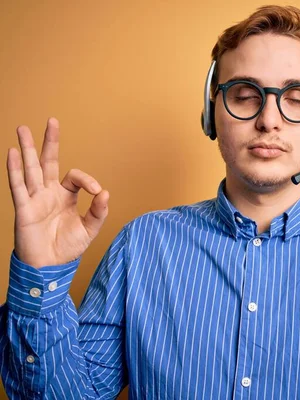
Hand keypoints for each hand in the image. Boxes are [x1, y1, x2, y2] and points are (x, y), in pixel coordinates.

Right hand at [7, 117, 109, 267]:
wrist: (50, 266)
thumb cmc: (67, 247)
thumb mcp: (89, 229)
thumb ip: (98, 211)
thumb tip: (106, 193)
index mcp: (65, 196)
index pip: (75, 177)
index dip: (88, 180)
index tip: (97, 192)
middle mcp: (49, 193)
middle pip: (48, 162)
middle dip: (50, 142)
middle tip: (52, 120)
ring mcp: (35, 199)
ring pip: (30, 169)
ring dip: (26, 149)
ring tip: (22, 128)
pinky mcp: (24, 208)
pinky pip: (18, 186)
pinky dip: (14, 169)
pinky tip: (12, 153)